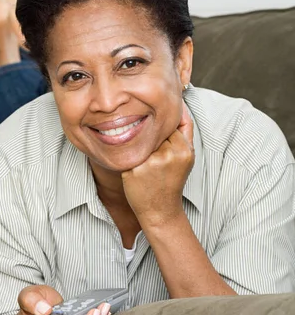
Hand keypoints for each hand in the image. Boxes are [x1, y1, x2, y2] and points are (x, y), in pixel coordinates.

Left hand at [121, 102, 194, 227]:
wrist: (160, 210)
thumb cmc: (170, 181)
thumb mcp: (186, 156)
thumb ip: (185, 131)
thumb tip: (179, 105)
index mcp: (185, 149)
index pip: (169, 125)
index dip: (161, 130)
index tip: (158, 135)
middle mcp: (170, 154)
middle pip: (154, 133)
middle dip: (151, 140)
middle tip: (153, 159)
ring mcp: (152, 161)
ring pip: (141, 142)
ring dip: (140, 150)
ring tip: (147, 167)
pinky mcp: (136, 169)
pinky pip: (129, 154)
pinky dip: (131, 160)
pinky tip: (137, 173)